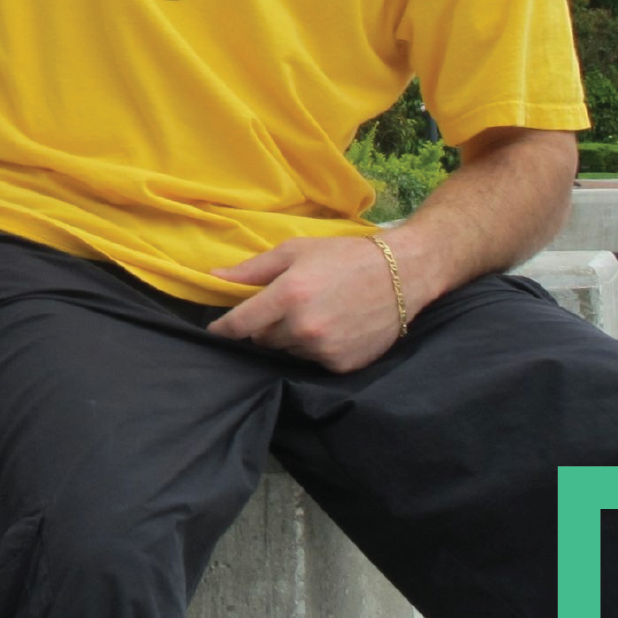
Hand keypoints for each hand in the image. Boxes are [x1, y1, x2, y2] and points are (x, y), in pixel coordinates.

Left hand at [205, 236, 404, 373]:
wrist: (401, 274)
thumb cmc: (343, 257)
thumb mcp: (295, 252)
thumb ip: (252, 269)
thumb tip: (215, 276)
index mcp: (288, 295)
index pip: (240, 323)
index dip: (224, 328)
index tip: (216, 330)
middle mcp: (303, 327)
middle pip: (263, 339)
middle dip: (267, 325)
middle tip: (288, 306)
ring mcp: (324, 349)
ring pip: (288, 350)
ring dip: (291, 336)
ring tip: (316, 313)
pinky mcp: (342, 365)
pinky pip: (313, 361)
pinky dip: (316, 348)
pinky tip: (333, 327)